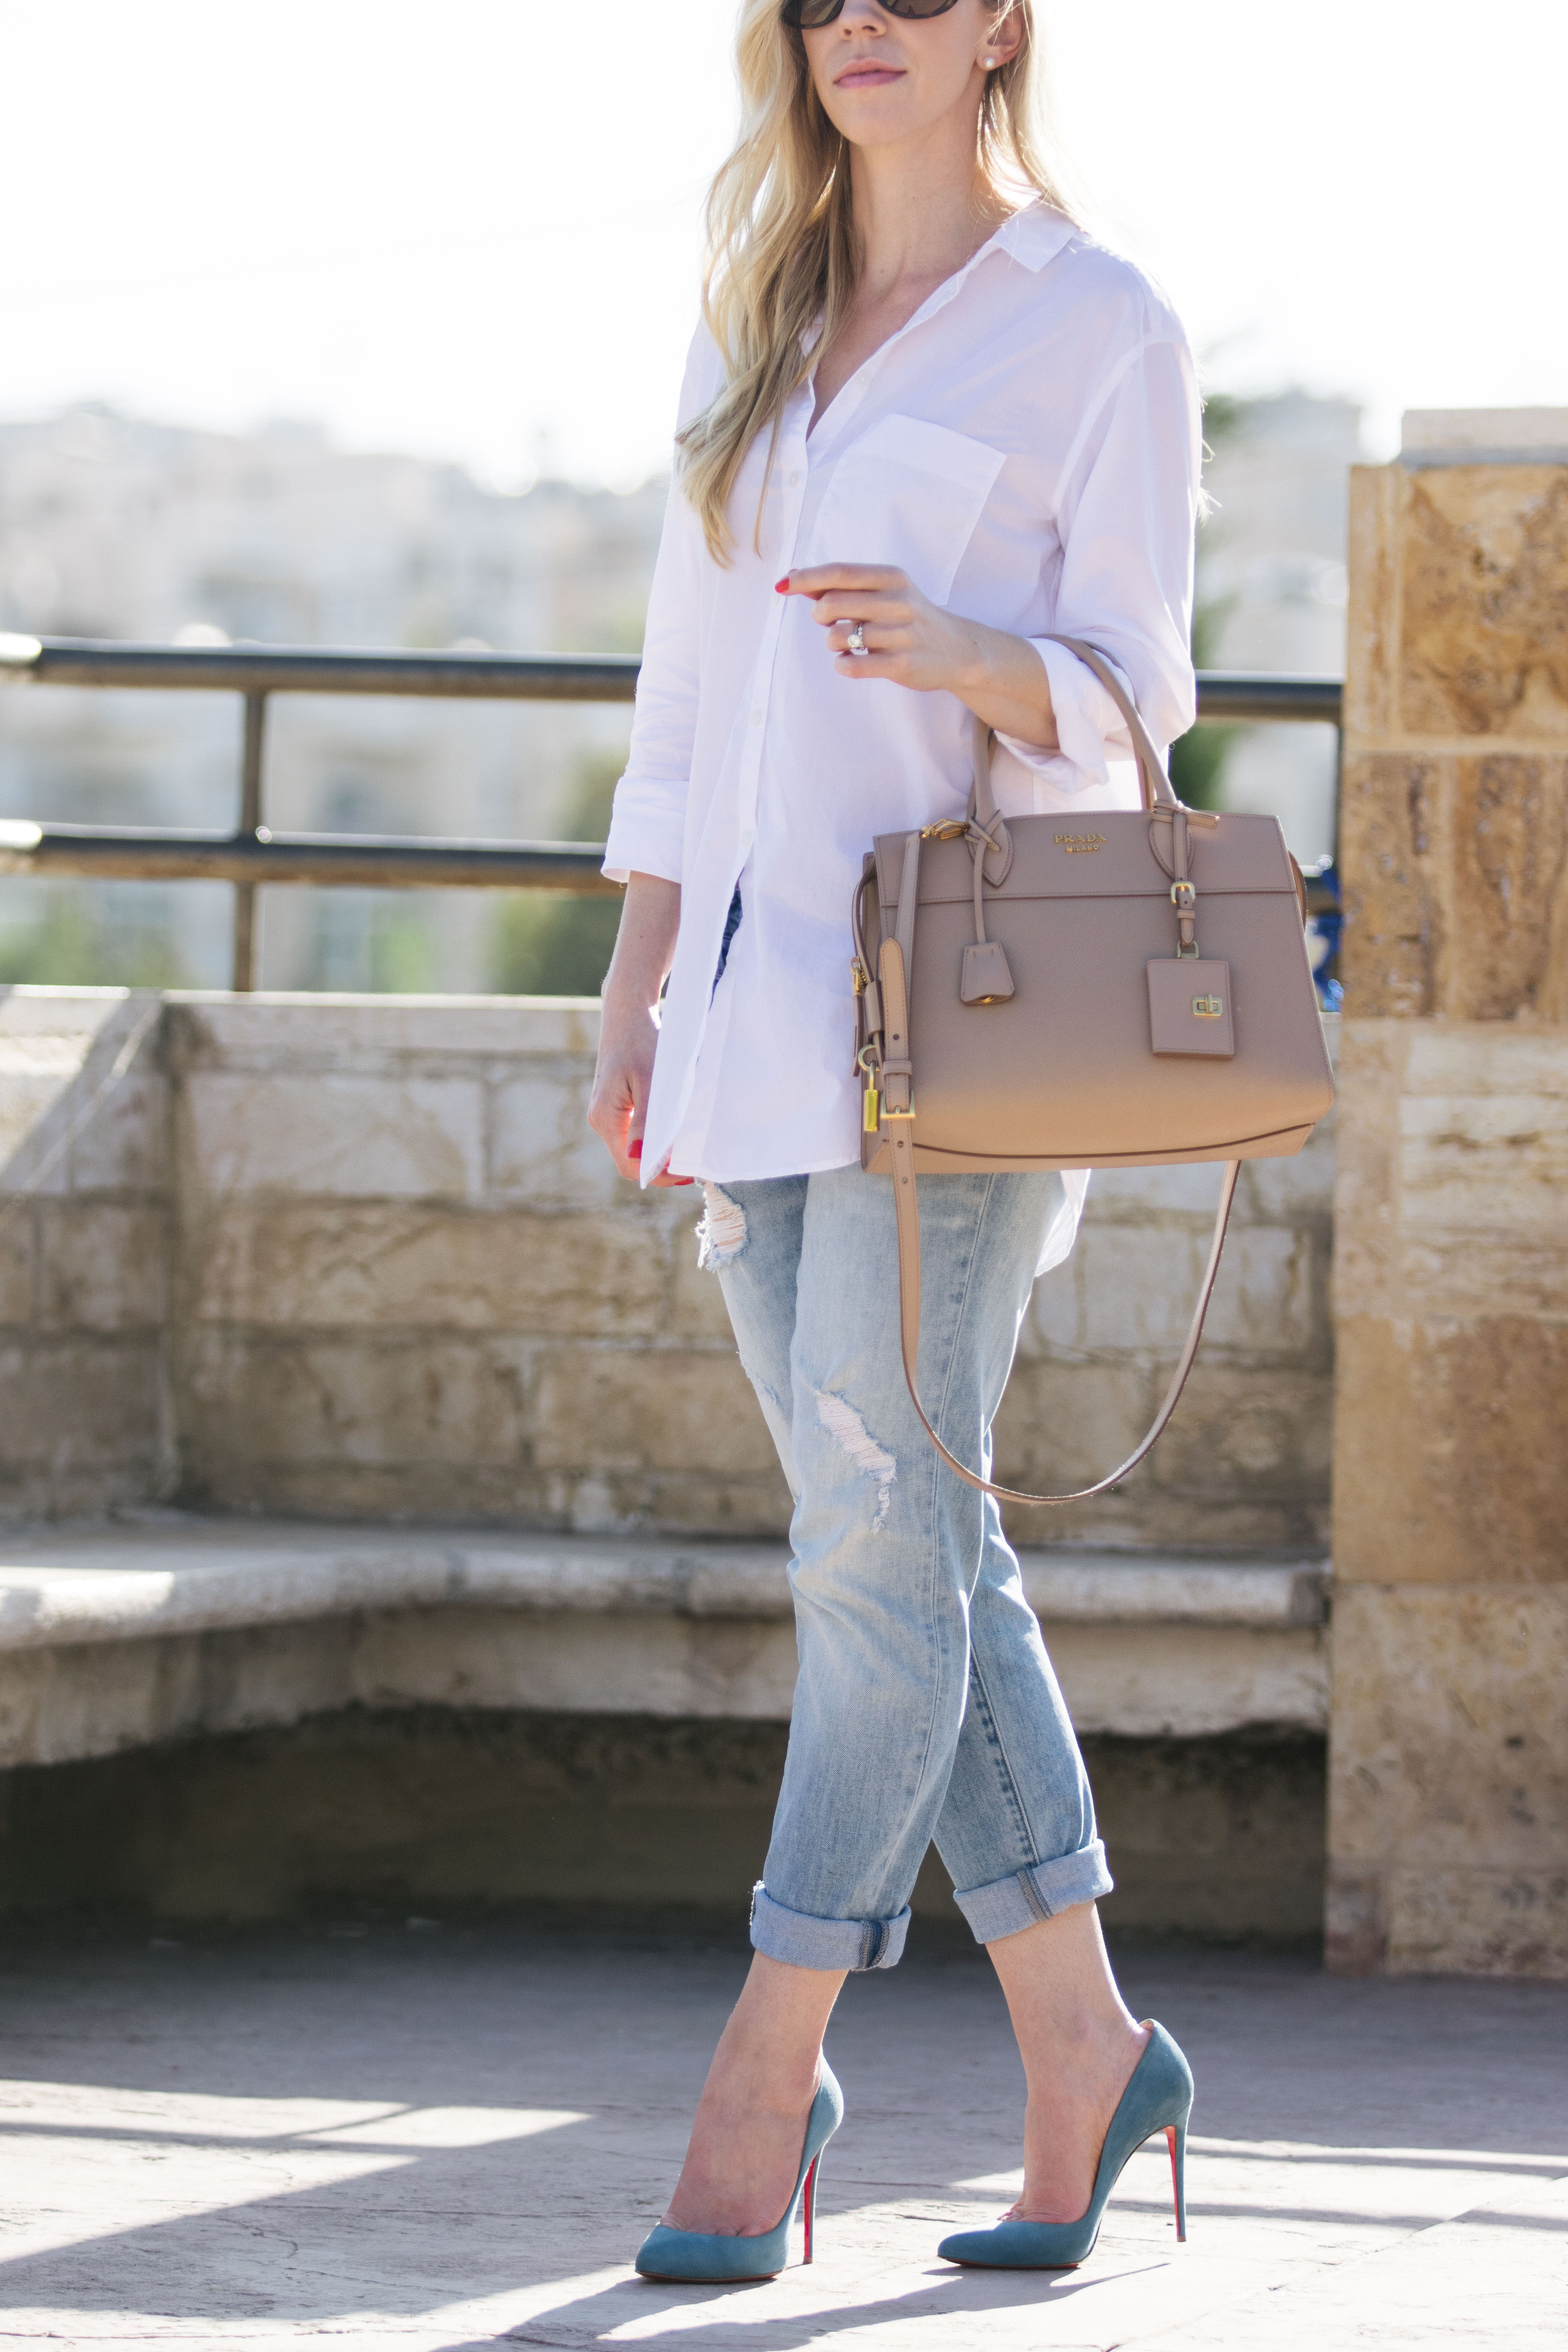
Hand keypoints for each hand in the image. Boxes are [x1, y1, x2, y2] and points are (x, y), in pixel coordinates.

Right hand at [586, 872, 692, 1186]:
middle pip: (631, 1160)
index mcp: (605, 1117)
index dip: (660, 1174)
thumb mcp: (650, 1080)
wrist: (629, 1010)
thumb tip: (643, 1159)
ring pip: (635, 1148)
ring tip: (689, 1147)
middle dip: (662, 1167)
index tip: (690, 1170)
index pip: (630, 1165)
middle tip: (695, 1162)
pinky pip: (637, 1133)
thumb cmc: (641, 1041)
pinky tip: (677, 1130)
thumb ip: (647, 1121)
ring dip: (661, 1152)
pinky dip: (657, 1138)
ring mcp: (610, 1114)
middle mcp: (603, 1120)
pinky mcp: (619, 1106)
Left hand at [778, 564, 1057, 748]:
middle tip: (830, 622)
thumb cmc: (909, 617)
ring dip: (832, 643)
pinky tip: (852, 662)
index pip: (839, 573)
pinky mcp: (902, 665)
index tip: (782, 586)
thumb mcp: (884, 591)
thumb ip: (842, 584)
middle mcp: (899, 602)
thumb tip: (793, 576)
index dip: (806, 578)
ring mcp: (902, 634)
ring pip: (838, 637)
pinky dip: (843, 665)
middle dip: (820, 615)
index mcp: (892, 577)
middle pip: (832, 604)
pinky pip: (852, 666)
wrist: (958, 650)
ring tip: (847, 644)